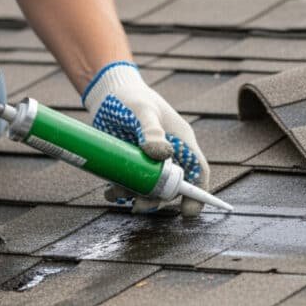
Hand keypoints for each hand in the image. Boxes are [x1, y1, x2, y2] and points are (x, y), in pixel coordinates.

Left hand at [83, 61, 209, 215]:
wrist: (107, 93)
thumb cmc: (131, 97)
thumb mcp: (142, 110)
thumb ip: (152, 130)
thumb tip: (161, 155)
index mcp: (181, 141)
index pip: (197, 171)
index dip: (197, 193)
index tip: (188, 212)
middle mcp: (169, 155)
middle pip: (171, 186)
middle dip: (156, 199)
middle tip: (139, 206)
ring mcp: (149, 162)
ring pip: (149, 189)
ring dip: (135, 195)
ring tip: (115, 191)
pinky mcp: (132, 164)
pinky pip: (131, 184)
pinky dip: (121, 191)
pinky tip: (109, 189)